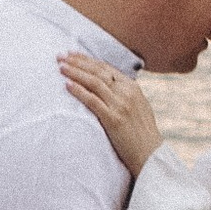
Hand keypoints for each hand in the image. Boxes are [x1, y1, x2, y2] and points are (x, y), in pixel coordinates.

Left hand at [58, 50, 161, 176]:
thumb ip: (125, 94)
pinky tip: (66, 85)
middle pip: (98, 71)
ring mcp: (120, 105)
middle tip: (60, 56)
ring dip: (74, 73)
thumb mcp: (138, 106)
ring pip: (94, 82)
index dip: (87, 60)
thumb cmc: (142, 133)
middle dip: (77, 62)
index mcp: (132, 87)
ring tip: (60, 67)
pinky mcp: (113, 119)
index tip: (72, 54)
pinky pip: (92, 101)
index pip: (106, 68)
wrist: (150, 154)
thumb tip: (110, 85)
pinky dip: (78, 91)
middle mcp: (126, 92)